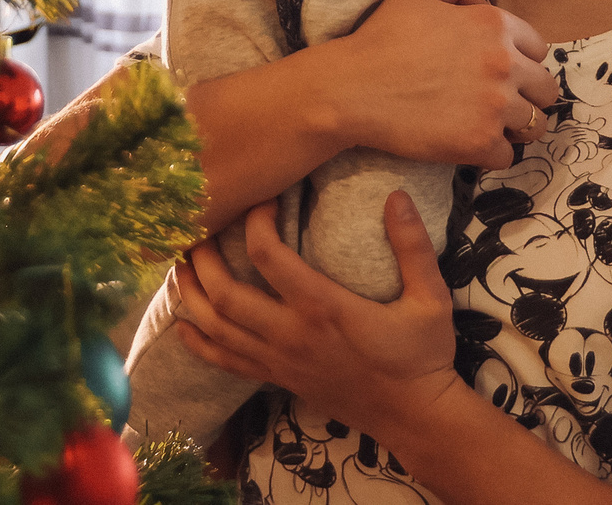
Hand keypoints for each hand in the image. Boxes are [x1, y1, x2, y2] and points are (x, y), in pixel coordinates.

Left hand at [172, 194, 469, 446]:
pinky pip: (226, 362)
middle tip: (200, 228)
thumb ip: (413, 246)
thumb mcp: (430, 298)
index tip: (262, 199)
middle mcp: (292, 334)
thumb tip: (397, 195)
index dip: (255, 221)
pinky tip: (183, 323)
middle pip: (225, 294)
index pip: (268, 256)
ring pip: (217, 328)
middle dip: (204, 258)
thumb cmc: (422, 354)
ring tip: (181, 263)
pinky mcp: (278, 378)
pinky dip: (198, 343)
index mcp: (324, 308)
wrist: (415, 416)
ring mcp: (280, 360)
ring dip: (192, 295)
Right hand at [325, 0, 557, 169]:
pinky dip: (491, 153)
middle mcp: (505, 64)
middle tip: (501, 101)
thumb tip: (480, 0)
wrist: (353, 88)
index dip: (521, 60)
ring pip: (535, 124)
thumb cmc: (381, 37)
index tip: (502, 71)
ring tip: (493, 126)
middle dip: (528, 95)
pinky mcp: (480, 142)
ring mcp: (495, 106)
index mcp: (494, 25)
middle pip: (546, 89)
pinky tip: (470, 143)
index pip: (538, 48)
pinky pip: (507, 155)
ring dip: (517, 127)